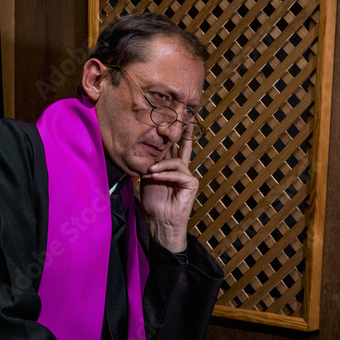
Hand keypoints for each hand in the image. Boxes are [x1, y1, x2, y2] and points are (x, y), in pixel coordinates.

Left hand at [140, 133, 198, 252]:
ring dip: (162, 164)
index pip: (173, 148)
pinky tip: (156, 176)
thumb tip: (147, 151)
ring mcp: (187, 176)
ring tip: (150, 171)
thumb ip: (151, 165)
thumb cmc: (153, 203)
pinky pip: (179, 173)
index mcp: (170, 167)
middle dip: (184, 133)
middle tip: (186, 117)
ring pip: (177, 161)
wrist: (160, 221)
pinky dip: (166, 174)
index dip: (174, 135)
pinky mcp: (191, 183)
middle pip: (184, 147)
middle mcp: (181, 169)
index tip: (174, 121)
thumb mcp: (148, 179)